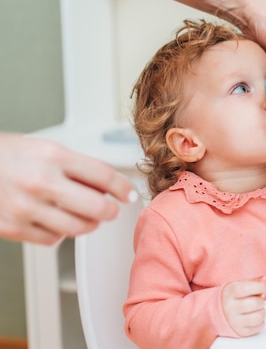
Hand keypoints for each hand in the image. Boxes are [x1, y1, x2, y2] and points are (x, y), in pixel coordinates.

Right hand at [0, 133, 136, 244]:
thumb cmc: (6, 155)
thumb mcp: (45, 148)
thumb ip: (77, 167)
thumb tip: (107, 187)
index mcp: (53, 156)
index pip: (103, 175)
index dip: (124, 188)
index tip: (130, 194)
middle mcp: (40, 182)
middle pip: (96, 207)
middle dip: (111, 211)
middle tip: (112, 210)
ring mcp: (25, 207)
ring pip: (78, 228)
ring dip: (89, 224)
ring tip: (88, 217)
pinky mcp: (12, 228)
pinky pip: (52, 239)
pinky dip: (61, 233)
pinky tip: (57, 221)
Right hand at [222, 276, 265, 336]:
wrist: (215, 314)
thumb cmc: (231, 297)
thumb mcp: (238, 285)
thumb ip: (254, 281)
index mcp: (230, 292)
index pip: (248, 288)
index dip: (261, 286)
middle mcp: (230, 307)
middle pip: (256, 303)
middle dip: (261, 300)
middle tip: (258, 299)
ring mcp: (235, 321)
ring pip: (259, 316)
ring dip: (262, 311)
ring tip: (257, 308)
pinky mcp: (240, 332)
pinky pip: (259, 327)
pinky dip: (261, 321)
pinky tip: (254, 316)